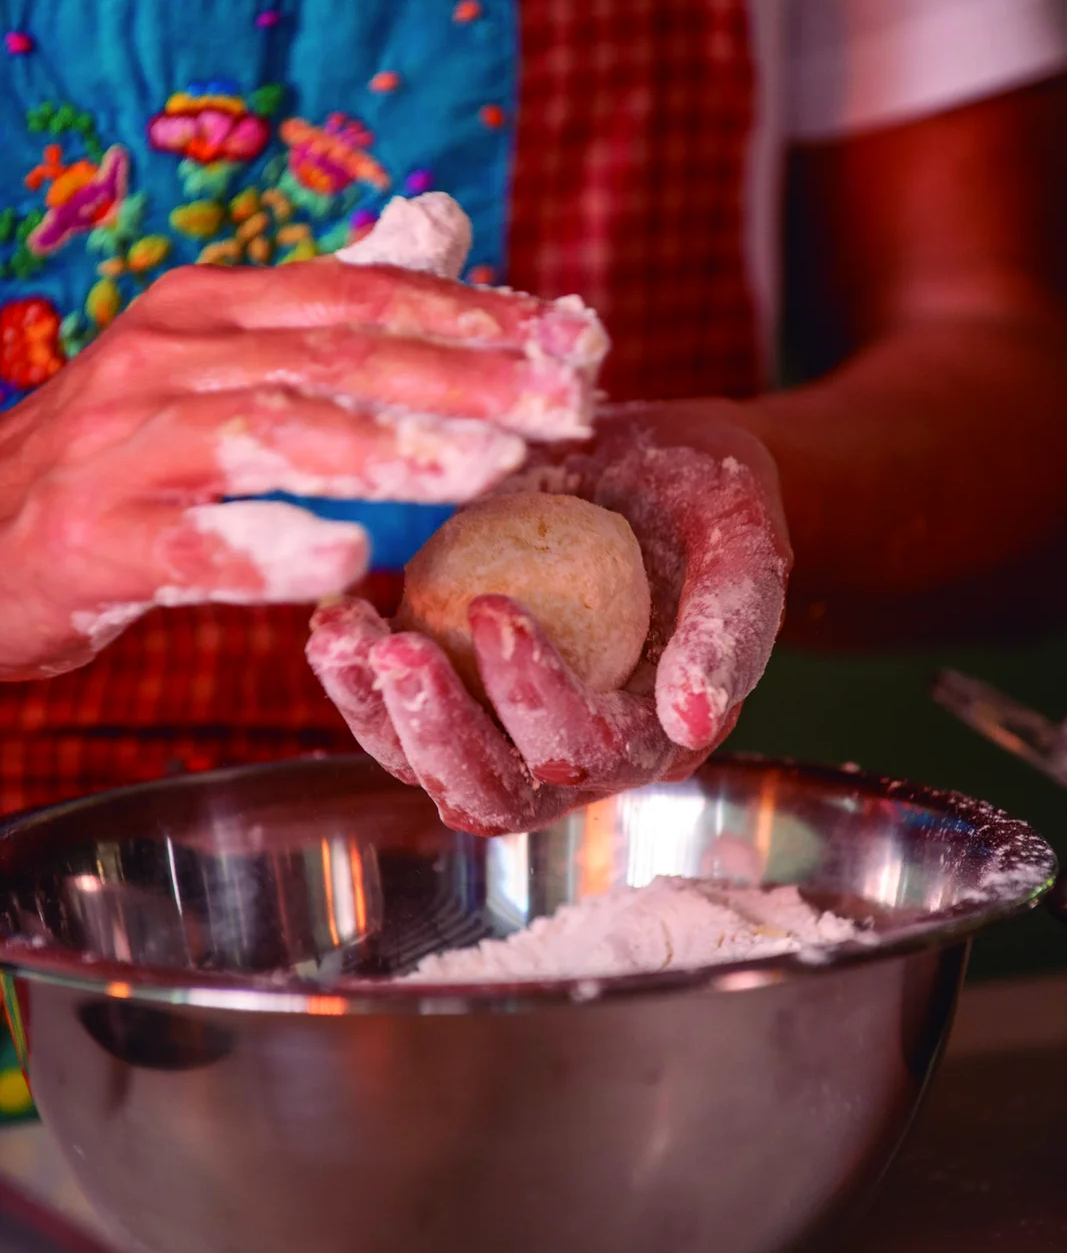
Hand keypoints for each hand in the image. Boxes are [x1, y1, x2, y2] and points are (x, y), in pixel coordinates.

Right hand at [0, 258, 602, 679]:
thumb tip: (442, 233)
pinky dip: (267, 549)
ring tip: (488, 469)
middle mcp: (167, 359)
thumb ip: (327, 310)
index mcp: (207, 308)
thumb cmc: (121, 453)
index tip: (574, 340)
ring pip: (272, 435)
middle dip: (464, 377)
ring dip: (387, 449)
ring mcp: (125, 447)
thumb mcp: (215, 357)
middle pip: (336, 356)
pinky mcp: (96, 540)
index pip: (360, 295)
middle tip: (568, 403)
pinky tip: (347, 556)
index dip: (473, 314)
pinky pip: (193, 545)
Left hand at [307, 407, 791, 834]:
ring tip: (341, 637)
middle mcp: (576, 754)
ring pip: (428, 764)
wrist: (653, 461)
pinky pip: (394, 711)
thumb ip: (730, 620)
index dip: (535, 696)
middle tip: (396, 649)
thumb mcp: (740, 532)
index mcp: (652, 735)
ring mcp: (506, 727)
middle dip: (436, 731)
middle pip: (495, 791)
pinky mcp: (456, 687)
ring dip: (377, 713)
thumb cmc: (709, 490)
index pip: (584, 751)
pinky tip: (337, 616)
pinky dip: (356, 675)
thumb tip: (690, 722)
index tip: (494, 605)